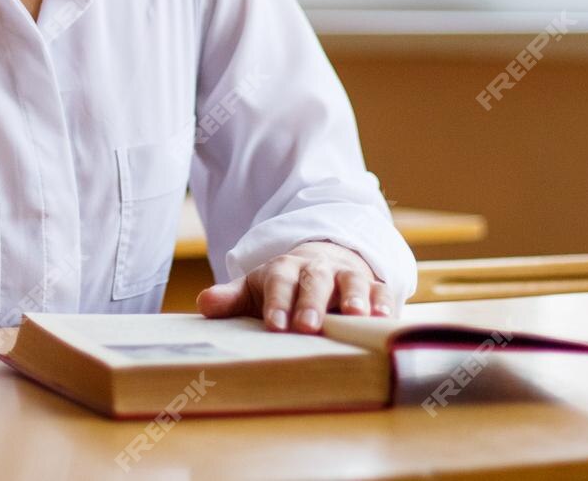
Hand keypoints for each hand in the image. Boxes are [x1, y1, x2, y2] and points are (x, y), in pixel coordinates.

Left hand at [196, 241, 393, 332]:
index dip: (277, 303)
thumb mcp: (257, 290)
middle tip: (307, 326)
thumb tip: (204, 304)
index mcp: (285, 269)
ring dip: (353, 297)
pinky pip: (380, 291)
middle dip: (311, 303)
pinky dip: (383, 303)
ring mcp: (347, 276)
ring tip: (353, 316)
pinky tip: (383, 318)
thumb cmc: (286, 287)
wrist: (325, 261)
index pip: (279, 282)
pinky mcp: (372, 286)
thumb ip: (232, 300)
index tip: (274, 326)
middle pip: (314, 281)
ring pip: (351, 281)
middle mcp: (317, 269)